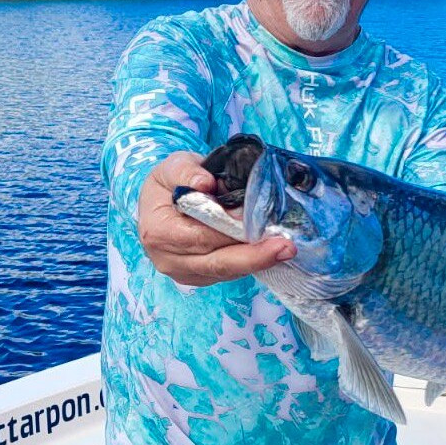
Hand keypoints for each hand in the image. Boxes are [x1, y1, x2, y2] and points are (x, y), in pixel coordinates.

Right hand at [137, 151, 295, 285]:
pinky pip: (228, 274)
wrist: (162, 202)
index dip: (230, 232)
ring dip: (257, 261)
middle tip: (287, 247)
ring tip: (286, 249)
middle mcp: (168, 259)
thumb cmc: (170, 183)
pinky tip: (270, 252)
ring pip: (226, 272)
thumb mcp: (172, 166)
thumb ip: (187, 171)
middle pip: (217, 263)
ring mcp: (184, 272)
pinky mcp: (200, 278)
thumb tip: (205, 183)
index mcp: (158, 231)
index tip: (260, 226)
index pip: (199, 237)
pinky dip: (250, 263)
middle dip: (254, 256)